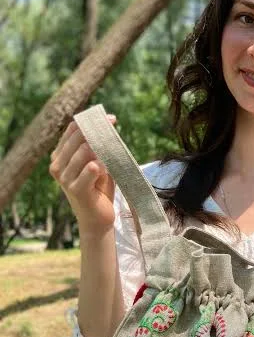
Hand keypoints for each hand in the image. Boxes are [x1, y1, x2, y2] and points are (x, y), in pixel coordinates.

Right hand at [49, 114, 117, 235]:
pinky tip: (104, 171)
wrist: (98, 219)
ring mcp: (64, 178)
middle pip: (78, 139)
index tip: (110, 118)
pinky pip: (90, 169)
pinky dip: (101, 167)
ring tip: (109, 158)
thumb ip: (98, 146)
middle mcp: (57, 165)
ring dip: (101, 152)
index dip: (90, 122)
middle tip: (113, 129)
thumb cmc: (98, 189)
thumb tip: (108, 123)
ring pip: (84, 152)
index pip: (72, 131)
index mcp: (59, 156)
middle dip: (98, 132)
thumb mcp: (98, 163)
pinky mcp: (75, 189)